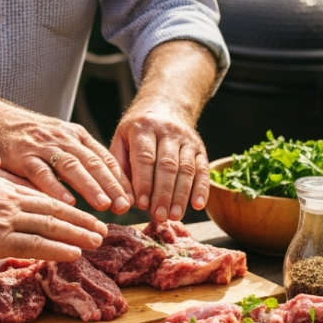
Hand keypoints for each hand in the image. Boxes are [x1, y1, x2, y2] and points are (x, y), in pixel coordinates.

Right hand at [0, 111, 133, 212]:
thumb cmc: (30, 138)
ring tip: (103, 205)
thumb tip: (110, 187)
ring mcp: (42, 146)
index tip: (135, 199)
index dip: (121, 179)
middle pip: (93, 162)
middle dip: (111, 185)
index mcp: (77, 136)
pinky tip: (67, 202)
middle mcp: (63, 138)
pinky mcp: (21, 155)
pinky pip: (40, 172)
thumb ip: (82, 160)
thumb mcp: (61, 142)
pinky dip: (54, 187)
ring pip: (71, 166)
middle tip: (126, 206)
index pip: (105, 158)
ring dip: (89, 186)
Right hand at [0, 177, 108, 262]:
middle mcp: (8, 199)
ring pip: (51, 226)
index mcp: (0, 184)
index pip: (41, 193)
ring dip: (77, 234)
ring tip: (96, 241)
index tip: (80, 211)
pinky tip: (73, 254)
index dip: (64, 203)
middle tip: (101, 228)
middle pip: (53, 208)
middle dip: (80, 219)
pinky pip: (35, 244)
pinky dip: (58, 248)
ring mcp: (4, 219)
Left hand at [110, 102, 209, 222]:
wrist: (165, 106)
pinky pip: (203, 169)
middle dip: (163, 193)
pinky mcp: (200, 148)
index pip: (144, 157)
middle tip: (159, 216)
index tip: (141, 205)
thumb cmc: (137, 132)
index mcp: (143, 127)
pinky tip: (197, 206)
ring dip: (181, 195)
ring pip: (186, 168)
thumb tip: (123, 201)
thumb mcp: (121, 140)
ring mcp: (186, 139)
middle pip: (167, 164)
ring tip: (174, 216)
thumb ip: (119, 168)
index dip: (144, 182)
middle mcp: (167, 131)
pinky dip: (202, 188)